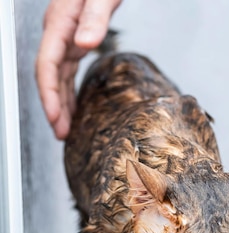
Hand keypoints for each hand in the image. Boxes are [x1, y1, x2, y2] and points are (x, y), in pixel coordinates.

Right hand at [35, 0, 121, 139]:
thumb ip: (95, 17)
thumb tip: (84, 45)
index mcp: (60, 21)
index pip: (48, 65)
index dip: (49, 95)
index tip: (55, 118)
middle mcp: (59, 30)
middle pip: (50, 76)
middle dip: (54, 106)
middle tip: (62, 134)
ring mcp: (66, 34)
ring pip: (58, 75)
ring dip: (60, 102)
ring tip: (65, 129)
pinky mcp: (76, 36)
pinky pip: (68, 69)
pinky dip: (68, 89)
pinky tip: (72, 105)